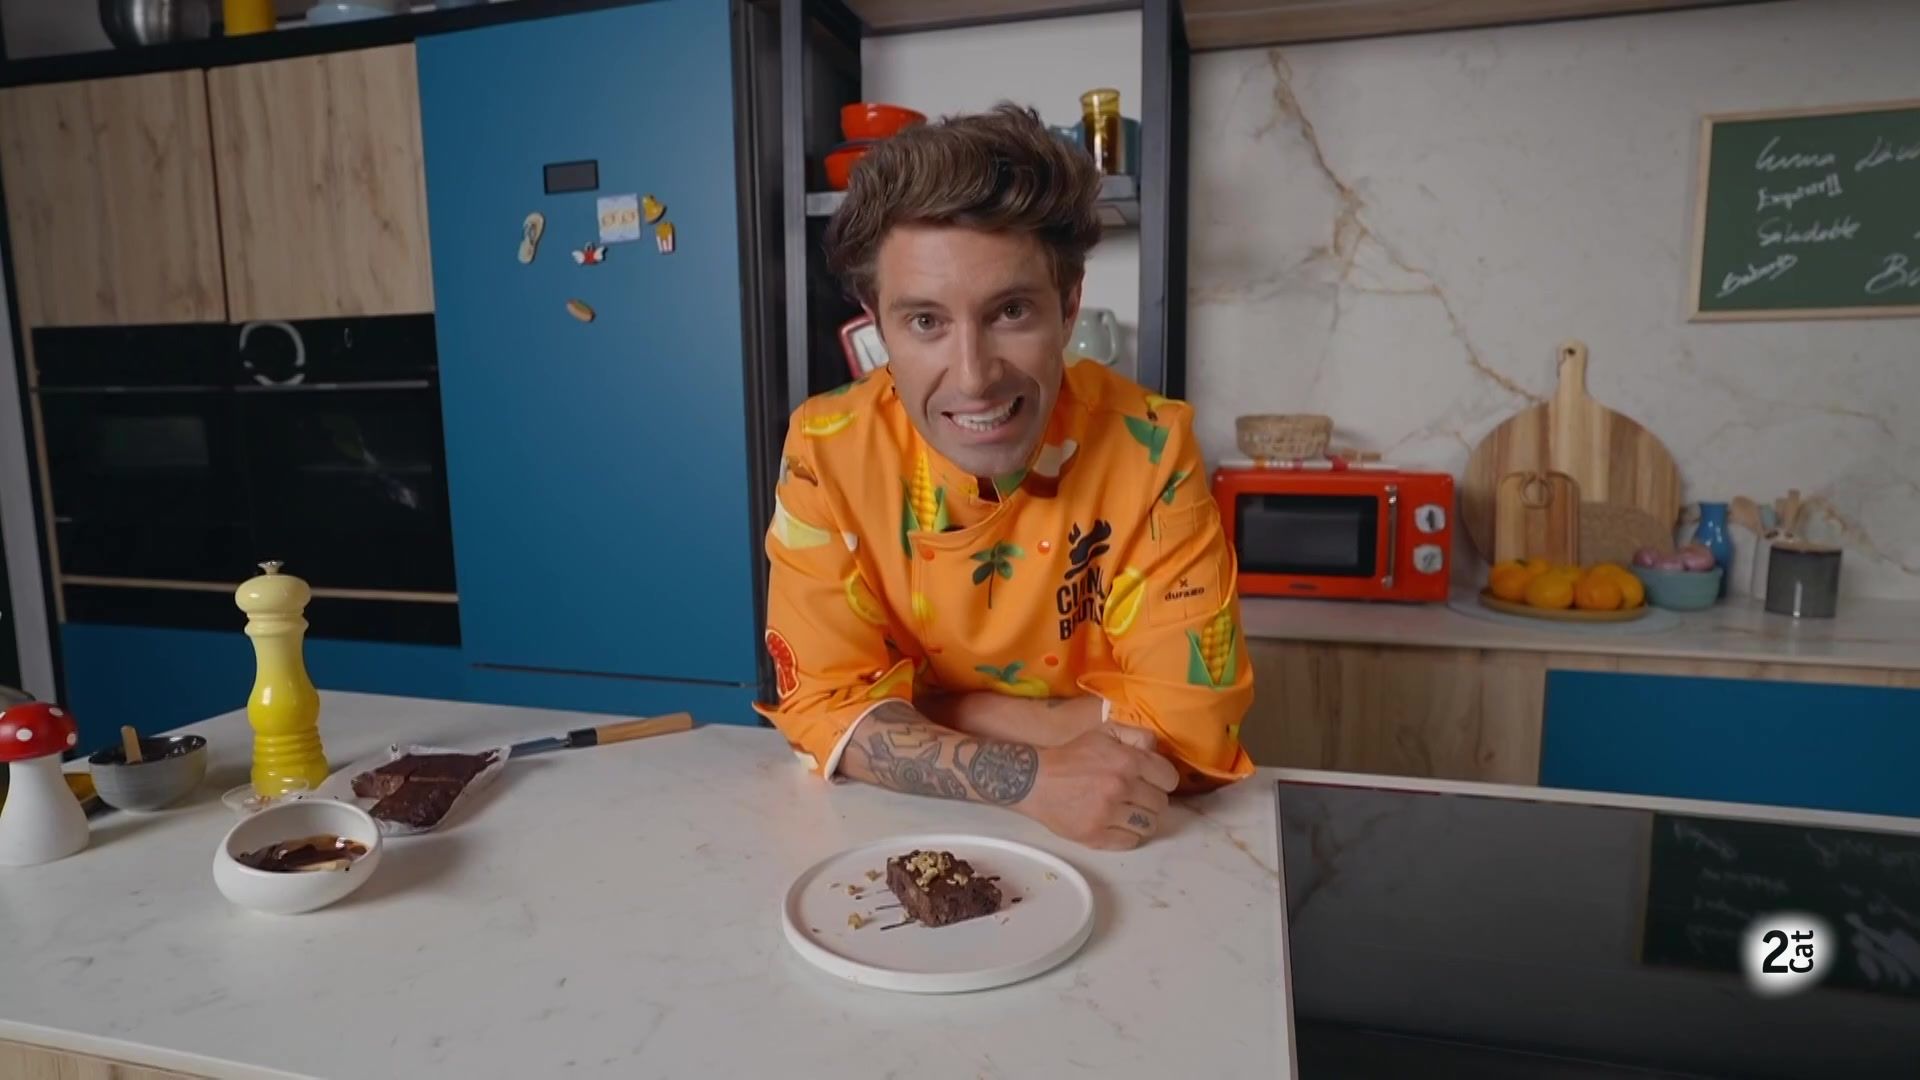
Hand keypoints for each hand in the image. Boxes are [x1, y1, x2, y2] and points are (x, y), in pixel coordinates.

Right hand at [1019, 724, 1177, 849]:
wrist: (1035, 780)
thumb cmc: (1072, 756)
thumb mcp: (1103, 733)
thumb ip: (1135, 735)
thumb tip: (1156, 749)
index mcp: (1127, 760)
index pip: (1169, 779)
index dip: (1162, 780)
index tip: (1152, 782)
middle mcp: (1121, 787)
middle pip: (1161, 804)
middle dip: (1151, 800)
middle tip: (1135, 797)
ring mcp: (1108, 813)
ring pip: (1149, 826)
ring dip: (1141, 820)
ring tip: (1127, 812)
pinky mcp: (1095, 835)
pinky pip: (1130, 842)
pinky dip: (1126, 835)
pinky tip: (1115, 824)